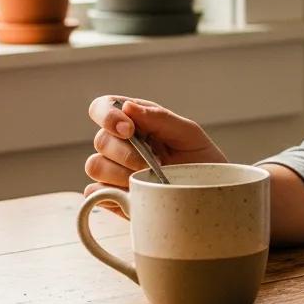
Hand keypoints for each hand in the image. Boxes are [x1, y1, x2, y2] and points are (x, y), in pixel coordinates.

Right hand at [84, 96, 227, 217]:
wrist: (209, 193)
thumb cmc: (201, 159)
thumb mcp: (188, 134)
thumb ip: (159, 118)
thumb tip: (127, 106)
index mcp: (136, 121)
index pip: (104, 106)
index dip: (108, 115)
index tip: (129, 130)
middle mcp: (119, 143)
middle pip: (101, 140)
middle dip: (127, 152)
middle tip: (155, 162)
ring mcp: (113, 170)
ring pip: (95, 165)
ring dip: (121, 173)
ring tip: (149, 179)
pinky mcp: (110, 196)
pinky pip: (94, 193)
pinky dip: (111, 194)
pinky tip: (134, 194)